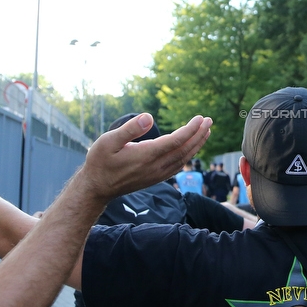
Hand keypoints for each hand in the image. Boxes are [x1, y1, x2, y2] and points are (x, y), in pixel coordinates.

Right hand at [83, 113, 212, 201]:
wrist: (97, 189)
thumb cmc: (100, 162)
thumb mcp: (108, 141)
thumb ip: (130, 129)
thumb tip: (149, 117)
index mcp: (146, 156)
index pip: (175, 141)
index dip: (190, 129)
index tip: (200, 118)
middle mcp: (155, 167)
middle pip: (184, 150)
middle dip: (198, 135)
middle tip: (209, 121)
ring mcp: (157, 174)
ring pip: (183, 159)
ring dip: (196, 145)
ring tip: (205, 131)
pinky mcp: (155, 178)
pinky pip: (177, 166)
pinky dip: (188, 155)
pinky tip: (191, 149)